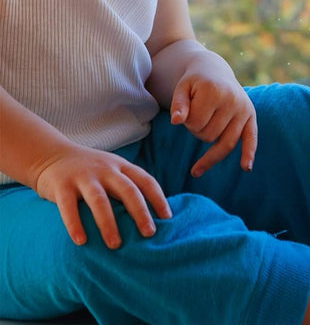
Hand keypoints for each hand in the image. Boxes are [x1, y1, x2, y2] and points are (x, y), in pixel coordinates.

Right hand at [33, 145, 171, 249]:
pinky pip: (68, 207)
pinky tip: (81, 241)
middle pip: (128, 190)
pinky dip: (75, 224)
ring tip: (116, 245)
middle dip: (140, 212)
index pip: (146, 181)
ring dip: (109, 223)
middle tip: (149, 233)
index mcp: (121, 166)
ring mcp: (83, 176)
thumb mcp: (112, 171)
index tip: (168, 218)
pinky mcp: (62, 185)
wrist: (52, 155)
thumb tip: (148, 215)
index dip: (158, 198)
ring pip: (100, 200)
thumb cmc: (89, 171)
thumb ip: (126, 186)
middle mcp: (106, 169)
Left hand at [170, 65, 257, 177]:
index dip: (186, 121)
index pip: (194, 124)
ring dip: (210, 138)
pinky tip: (246, 167)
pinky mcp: (251, 116)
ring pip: (224, 143)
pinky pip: (251, 139)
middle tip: (198, 112)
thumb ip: (178, 104)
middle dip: (198, 130)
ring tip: (207, 121)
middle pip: (209, 136)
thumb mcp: (182, 88)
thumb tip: (176, 121)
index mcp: (215, 91)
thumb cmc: (195, 83)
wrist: (214, 72)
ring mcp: (244, 109)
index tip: (187, 108)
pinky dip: (248, 153)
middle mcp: (233, 100)